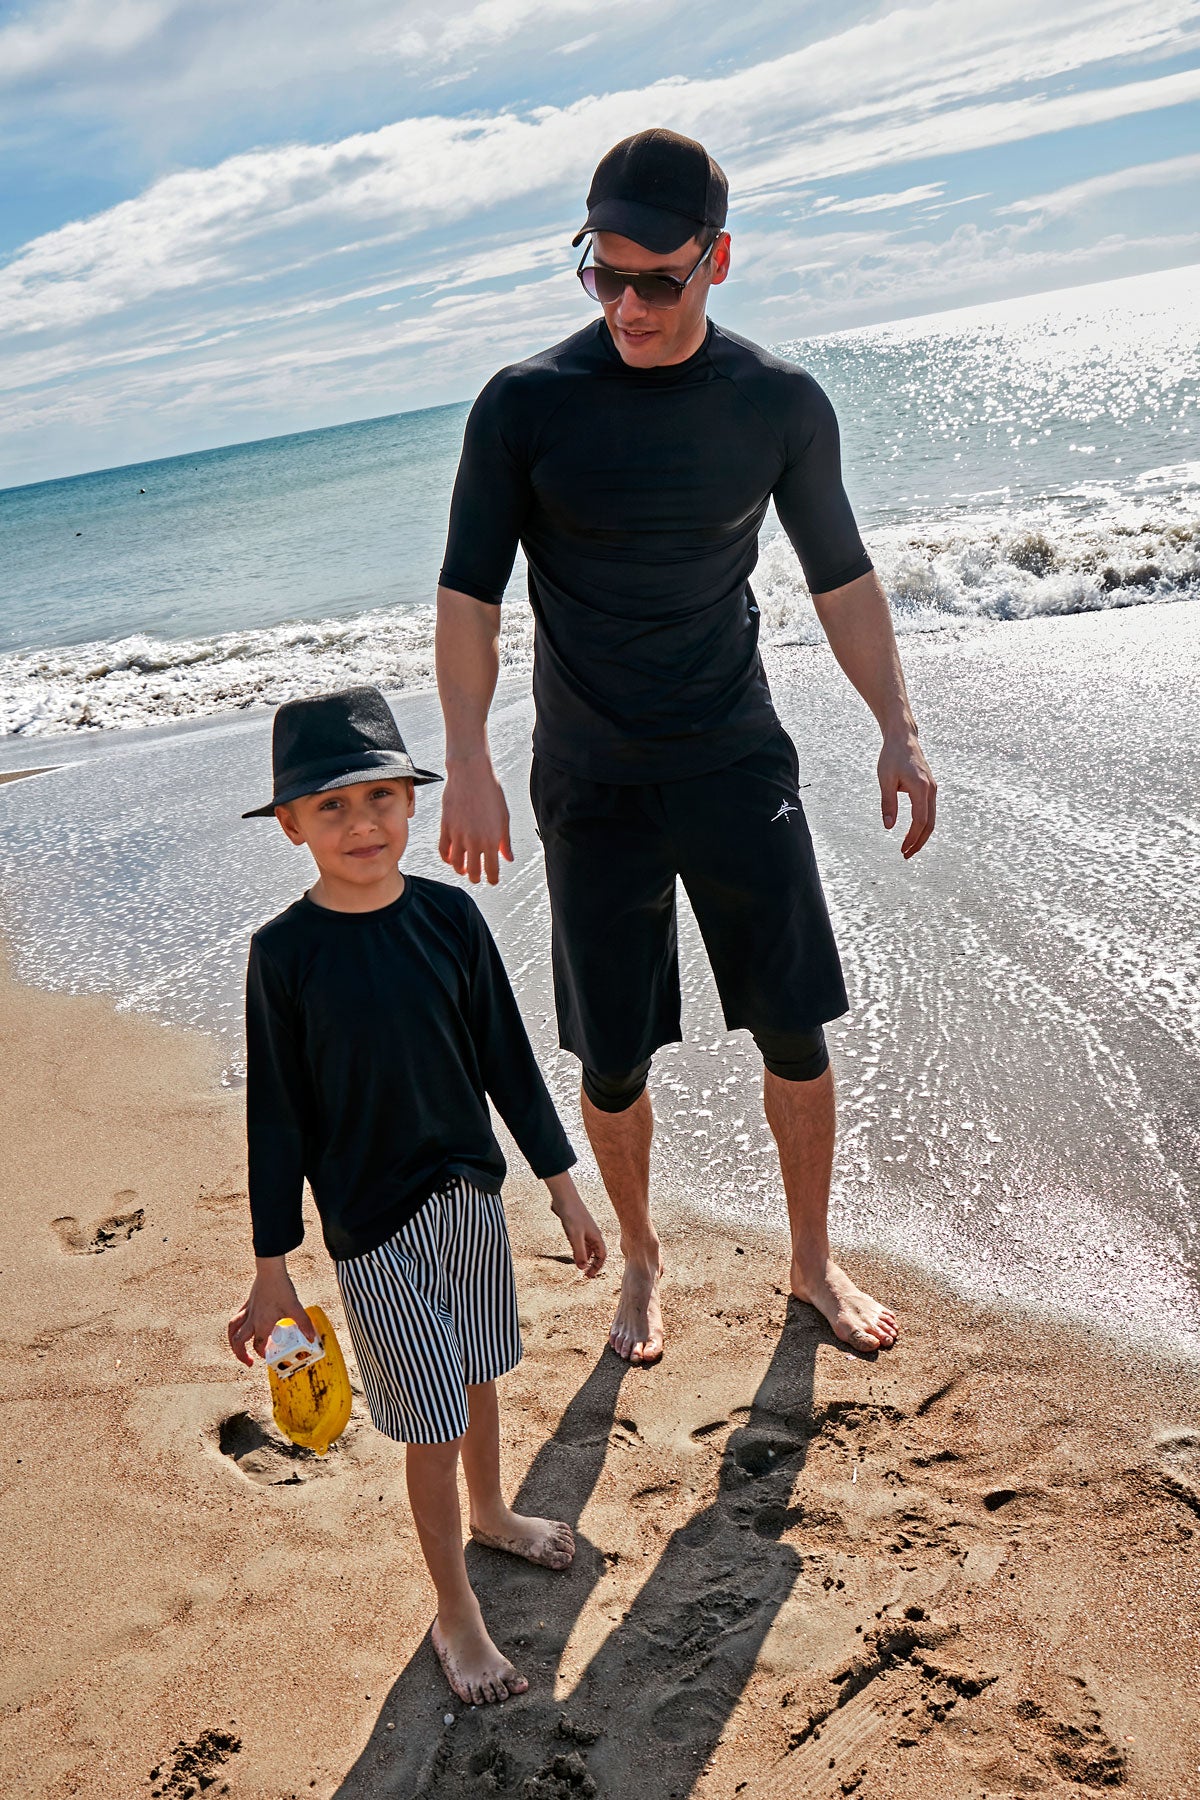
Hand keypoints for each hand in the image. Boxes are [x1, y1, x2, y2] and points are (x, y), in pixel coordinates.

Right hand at [227, 1262, 315, 1367]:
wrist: (270, 1271)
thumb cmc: (281, 1289)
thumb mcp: (295, 1308)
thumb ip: (304, 1324)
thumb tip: (311, 1338)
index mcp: (262, 1324)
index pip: (258, 1346)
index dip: (263, 1354)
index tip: (269, 1357)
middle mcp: (251, 1320)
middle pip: (238, 1342)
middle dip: (241, 1355)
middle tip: (249, 1362)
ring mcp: (247, 1311)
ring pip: (232, 1330)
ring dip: (233, 1342)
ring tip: (237, 1348)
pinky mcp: (247, 1303)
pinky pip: (236, 1318)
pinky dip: (236, 1326)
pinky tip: (243, 1327)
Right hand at [439, 753, 512, 884]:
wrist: (471, 773)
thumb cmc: (490, 792)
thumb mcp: (504, 817)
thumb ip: (505, 841)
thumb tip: (508, 858)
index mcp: (491, 839)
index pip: (492, 869)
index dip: (492, 879)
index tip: (493, 881)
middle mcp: (474, 840)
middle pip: (473, 871)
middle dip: (476, 877)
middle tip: (478, 877)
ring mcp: (458, 835)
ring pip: (456, 863)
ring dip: (460, 870)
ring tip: (464, 870)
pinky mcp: (445, 827)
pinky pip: (443, 850)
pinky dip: (447, 858)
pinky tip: (451, 858)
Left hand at [547, 1174, 606, 1277]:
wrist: (564, 1198)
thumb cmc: (572, 1215)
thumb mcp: (575, 1236)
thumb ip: (579, 1252)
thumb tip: (582, 1268)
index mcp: (596, 1237)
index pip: (602, 1256)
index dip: (597, 1267)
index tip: (588, 1276)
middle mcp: (593, 1234)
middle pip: (597, 1253)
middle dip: (593, 1264)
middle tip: (585, 1274)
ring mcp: (585, 1230)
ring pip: (589, 1248)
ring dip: (586, 1258)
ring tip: (580, 1266)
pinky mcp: (576, 1227)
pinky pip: (581, 1242)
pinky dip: (579, 1250)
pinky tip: (574, 1253)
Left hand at [878, 730, 936, 858]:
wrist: (903, 738)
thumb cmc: (891, 757)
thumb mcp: (885, 780)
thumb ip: (888, 804)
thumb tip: (889, 827)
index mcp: (921, 788)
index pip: (920, 820)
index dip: (912, 838)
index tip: (902, 850)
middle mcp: (931, 790)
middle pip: (930, 824)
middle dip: (919, 842)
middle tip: (907, 855)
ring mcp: (933, 789)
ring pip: (932, 819)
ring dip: (922, 835)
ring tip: (910, 848)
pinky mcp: (931, 788)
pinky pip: (930, 811)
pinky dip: (924, 825)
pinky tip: (914, 832)